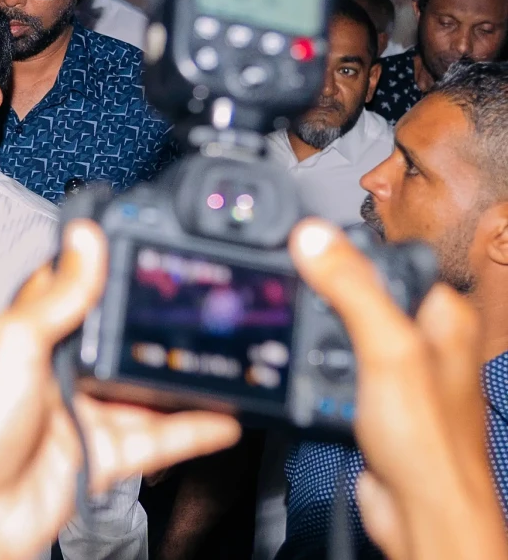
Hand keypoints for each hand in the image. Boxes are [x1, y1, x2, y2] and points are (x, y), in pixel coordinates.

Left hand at [0, 221, 241, 559]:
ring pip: (142, 391)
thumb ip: (60, 295)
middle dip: (155, 329)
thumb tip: (84, 238)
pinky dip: (190, 430)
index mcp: (31, 335)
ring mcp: (80, 413)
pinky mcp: (99, 454)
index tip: (150, 252)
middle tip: (203, 310)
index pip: (75, 290)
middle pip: (117, 341)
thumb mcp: (17, 343)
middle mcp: (56, 370)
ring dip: (180, 381)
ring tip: (224, 362)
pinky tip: (223, 418)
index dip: (107, 270)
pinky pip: (155, 438)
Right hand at [288, 219, 507, 559]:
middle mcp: (427, 339)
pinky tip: (315, 384)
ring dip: (320, 344)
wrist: (421, 512)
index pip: (389, 260)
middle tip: (305, 312)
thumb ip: (350, 287)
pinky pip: (337, 371)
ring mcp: (401, 371)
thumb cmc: (428, 443)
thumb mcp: (383, 348)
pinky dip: (320, 376)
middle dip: (326, 306)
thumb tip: (313, 237)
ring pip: (344, 334)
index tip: (307, 255)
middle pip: (359, 296)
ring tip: (315, 355)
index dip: (347, 256)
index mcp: (444, 314)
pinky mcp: (376, 400)